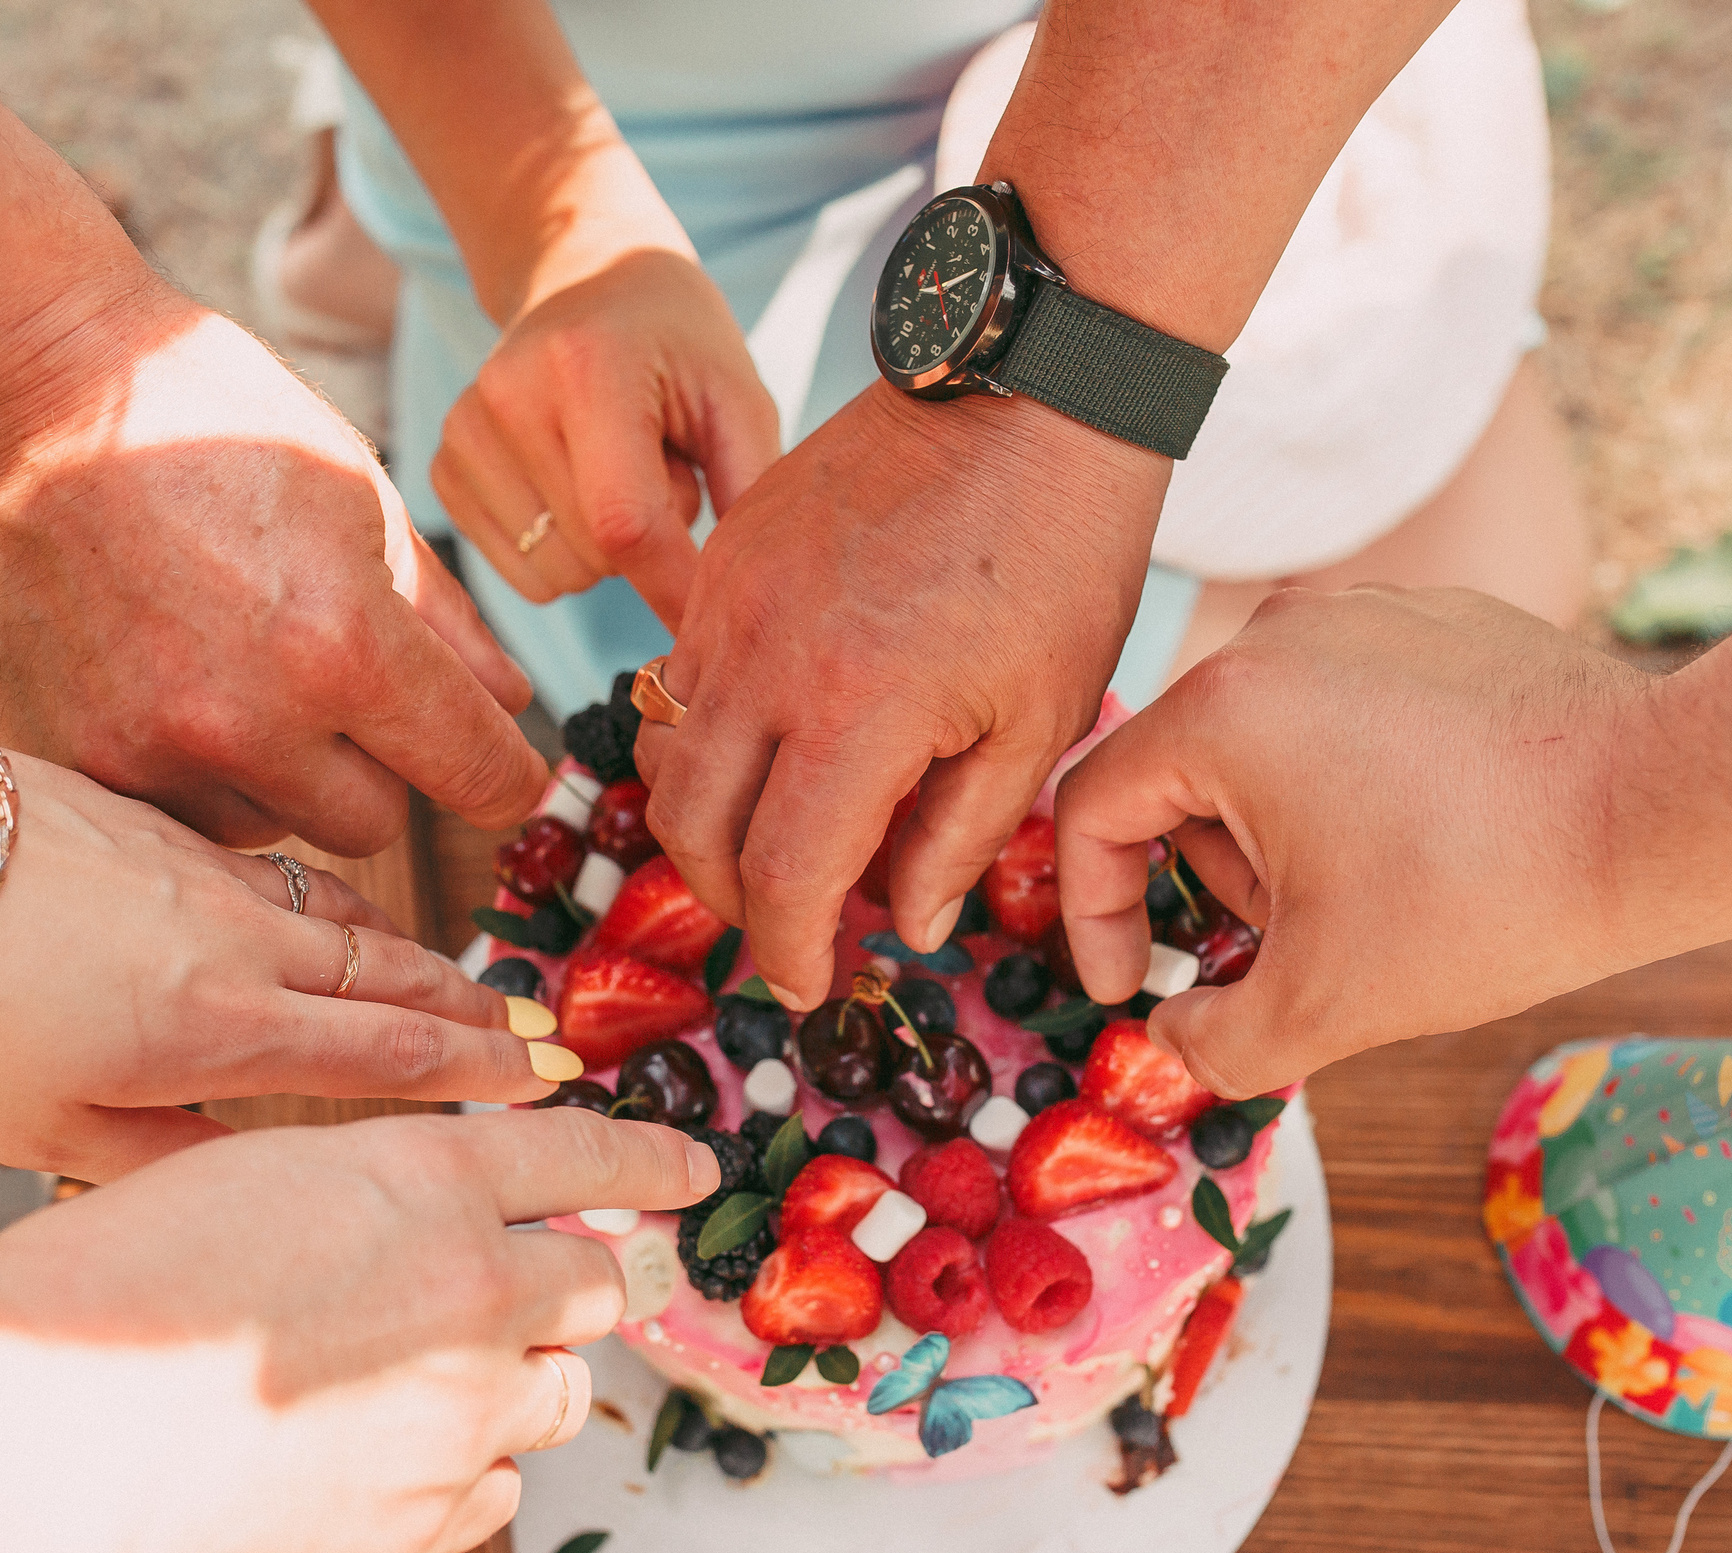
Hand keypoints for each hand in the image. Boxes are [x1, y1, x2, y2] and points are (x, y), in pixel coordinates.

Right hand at [0, 297, 549, 857]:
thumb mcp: (357, 492)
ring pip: (270, 827)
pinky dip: (190, 775)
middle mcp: (243, 724)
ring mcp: (143, 754)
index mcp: (340, 647)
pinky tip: (166, 685)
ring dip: (279, 777)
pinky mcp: (68, 763)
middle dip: (378, 764)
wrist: (12, 381)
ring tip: (236, 670)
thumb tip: (511, 703)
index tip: (496, 762)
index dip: (502, 771)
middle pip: (373, 822)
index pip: (475, 774)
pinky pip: (174, 817)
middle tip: (340, 682)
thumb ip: (445, 619)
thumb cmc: (199, 411)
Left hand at [0, 726, 562, 1180]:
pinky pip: (300, 884)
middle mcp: (242, 947)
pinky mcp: (177, 839)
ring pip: (356, 925)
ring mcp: (216, 882)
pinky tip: (361, 927)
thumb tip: (260, 1188)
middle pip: (396, 979)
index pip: (388, 1052)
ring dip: (428, 961)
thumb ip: (166, 1162)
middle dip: (480, 1014)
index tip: (546, 1080)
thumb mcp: (43, 1133)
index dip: (479, 1071)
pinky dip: (354, 915)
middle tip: (546, 1038)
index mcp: (218, 1030)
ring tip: (478, 990)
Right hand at [0, 1108, 719, 1552]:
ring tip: (425, 1381)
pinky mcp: (430, 1518)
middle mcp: (477, 1291)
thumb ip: (369, 1189)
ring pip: (558, 1391)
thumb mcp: (249, 1175)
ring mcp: (463, 1414)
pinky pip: (501, 1487)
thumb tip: (430, 1216)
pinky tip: (393, 1457)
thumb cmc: (107, 1290)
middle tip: (532, 1288)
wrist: (47, 1443)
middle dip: (575, 1280)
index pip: (589, 1159)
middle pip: (598, 1282)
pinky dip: (468, 1468)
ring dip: (518, 1377)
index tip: (694, 1175)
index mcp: (429, 1181)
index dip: (652, 1165)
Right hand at [430, 249, 777, 625]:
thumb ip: (748, 490)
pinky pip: (519, 573)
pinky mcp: (443, 468)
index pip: (628, 522)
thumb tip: (737, 598)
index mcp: (588, 367)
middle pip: (594, 556)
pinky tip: (573, 485)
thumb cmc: (679, 344)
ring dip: (605, 552)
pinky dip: (562, 553)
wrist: (586, 278)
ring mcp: (463, 432)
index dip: (674, 588)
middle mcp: (508, 395)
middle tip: (662, 470)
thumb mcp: (738, 396)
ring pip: (555, 575)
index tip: (713, 628)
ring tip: (616, 472)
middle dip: (649, 543)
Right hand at [636, 384, 1171, 1007]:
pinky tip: (775, 741)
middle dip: (734, 901)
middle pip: (693, 829)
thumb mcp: (1042, 721)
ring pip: (669, 752)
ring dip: (709, 819)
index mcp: (856, 713)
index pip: (781, 878)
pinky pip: (680, 672)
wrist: (1030, 389)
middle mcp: (766, 659)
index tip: (811, 985)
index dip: (788, 952)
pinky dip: (707, 732)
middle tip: (790, 924)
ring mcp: (731, 599)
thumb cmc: (1062, 556)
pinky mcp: (727, 554)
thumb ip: (963, 837)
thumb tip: (912, 923)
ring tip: (779, 839)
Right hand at [1054, 586, 1639, 1097]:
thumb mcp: (1322, 1006)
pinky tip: (1429, 836)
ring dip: (1282, 831)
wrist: (1662, 812)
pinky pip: (1345, 703)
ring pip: (1261, 739)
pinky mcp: (1433, 619)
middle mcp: (1275, 637)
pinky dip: (1356, 777)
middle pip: (1178, 775)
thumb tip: (1170, 1041)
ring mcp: (1360, 615)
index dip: (1093, 915)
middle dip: (1217, 878)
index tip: (1133, 987)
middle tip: (1293, 947)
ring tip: (1374, 892)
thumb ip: (1211, 1043)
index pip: (1090, 810)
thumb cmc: (1485, 899)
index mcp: (1221, 711)